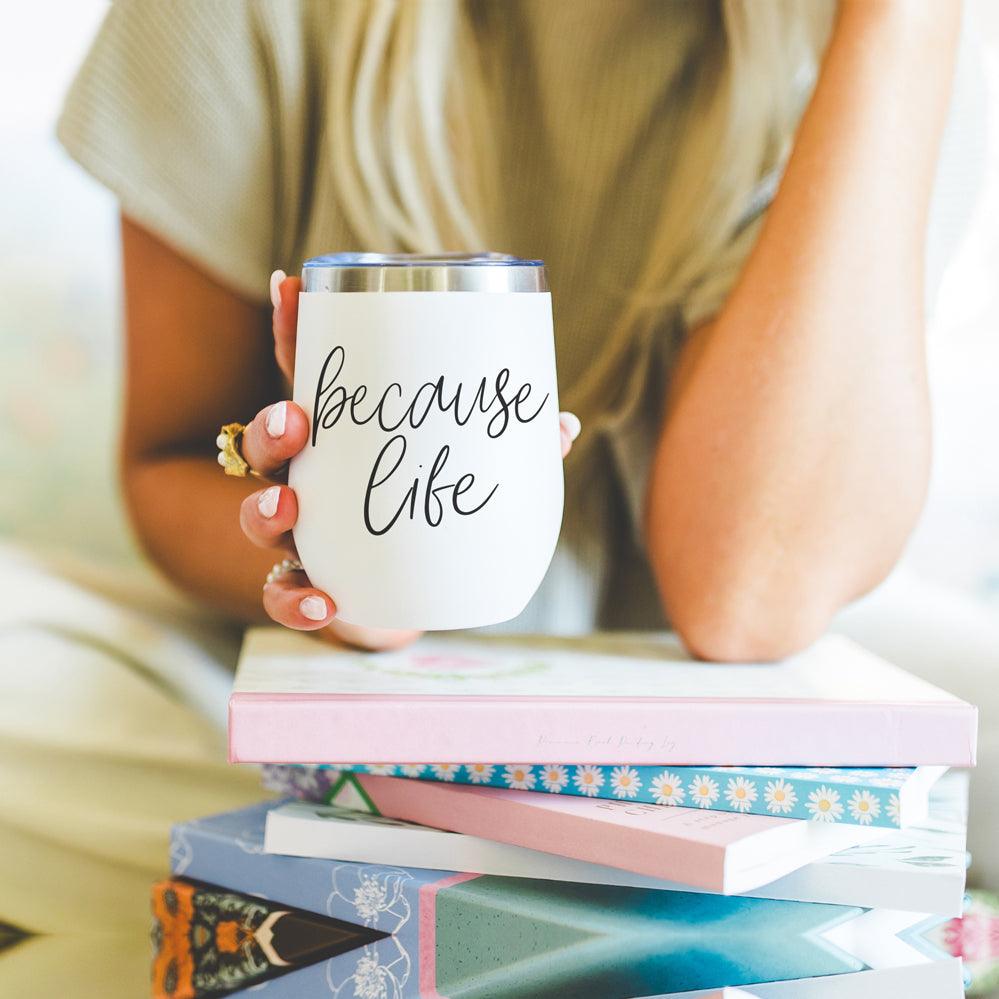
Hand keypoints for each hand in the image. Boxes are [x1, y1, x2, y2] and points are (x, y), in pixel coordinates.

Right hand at [237, 270, 580, 649]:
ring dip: (264, 507)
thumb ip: (509, 450)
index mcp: (345, 439)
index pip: (309, 376)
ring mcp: (305, 536)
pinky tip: (323, 602)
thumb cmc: (437, 516)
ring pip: (260, 516)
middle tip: (295, 420)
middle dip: (272, 427)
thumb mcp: (468, 473)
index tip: (290, 285)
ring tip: (288, 505)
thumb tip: (560, 423)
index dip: (294, 329)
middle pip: (270, 446)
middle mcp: (311, 481)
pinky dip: (297, 601)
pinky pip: (285, 596)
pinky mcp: (313, 588)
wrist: (419, 600)